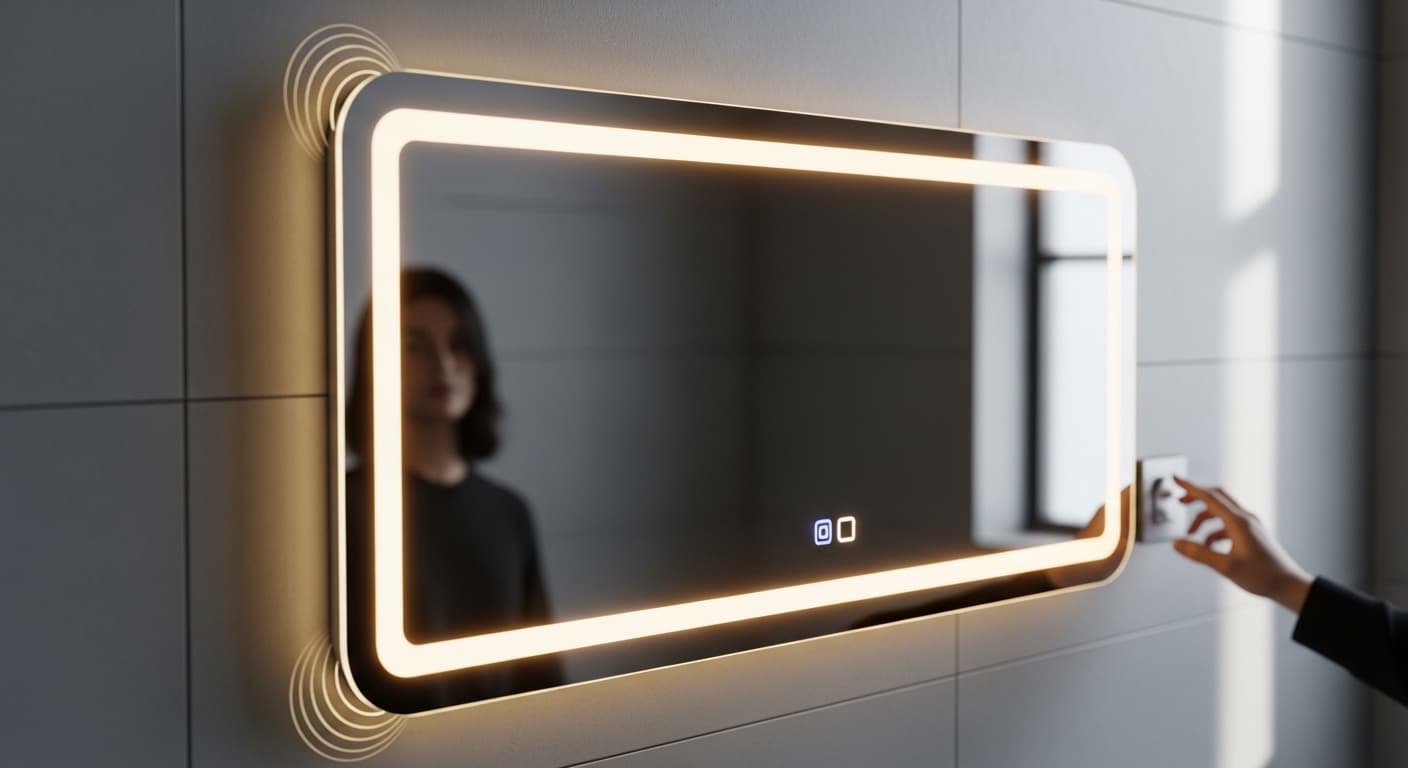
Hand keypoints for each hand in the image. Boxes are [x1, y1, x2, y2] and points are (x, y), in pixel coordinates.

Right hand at [1170, 477, 1312, 612]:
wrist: (1289, 585)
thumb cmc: (1262, 576)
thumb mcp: (1225, 567)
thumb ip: (1198, 553)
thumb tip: (1177, 543)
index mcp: (1238, 522)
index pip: (1209, 496)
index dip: (1190, 487)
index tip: (1175, 478)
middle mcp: (1245, 519)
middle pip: (1216, 498)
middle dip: (1196, 498)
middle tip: (1180, 502)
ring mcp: (1250, 525)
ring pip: (1221, 512)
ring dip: (1204, 519)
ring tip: (1192, 535)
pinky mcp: (1253, 534)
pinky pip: (1228, 524)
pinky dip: (1214, 530)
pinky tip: (1209, 545)